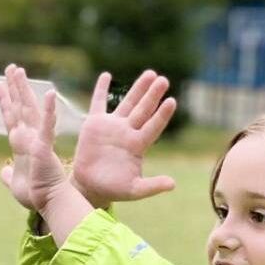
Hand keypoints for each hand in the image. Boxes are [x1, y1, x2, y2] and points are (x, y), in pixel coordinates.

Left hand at [0, 64, 70, 212]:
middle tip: (10, 67)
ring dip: (23, 89)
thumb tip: (2, 171)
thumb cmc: (36, 195)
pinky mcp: (45, 146)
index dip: (4, 101)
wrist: (50, 203)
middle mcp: (30, 138)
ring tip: (17, 70)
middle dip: (14, 87)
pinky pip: (48, 125)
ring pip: (29, 109)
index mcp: (22, 145)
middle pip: (20, 107)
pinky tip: (51, 94)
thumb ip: (8, 175)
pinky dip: (49, 111)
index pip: (12, 117)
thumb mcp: (14, 184)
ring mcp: (38, 140)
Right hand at [70, 69, 177, 207]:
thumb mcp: (135, 190)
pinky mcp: (94, 124)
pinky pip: (98, 102)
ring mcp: (112, 126)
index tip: (172, 101)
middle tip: (163, 80)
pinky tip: (107, 75)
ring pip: (127, 102)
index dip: (162, 115)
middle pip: (144, 109)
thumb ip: (153, 186)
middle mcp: (128, 132)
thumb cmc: (114, 189)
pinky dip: (101, 89)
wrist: (91, 186)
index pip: (153, 127)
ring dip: (138, 88)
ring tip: (151, 73)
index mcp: (138, 146)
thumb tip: (173, 184)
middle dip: (153, 95)